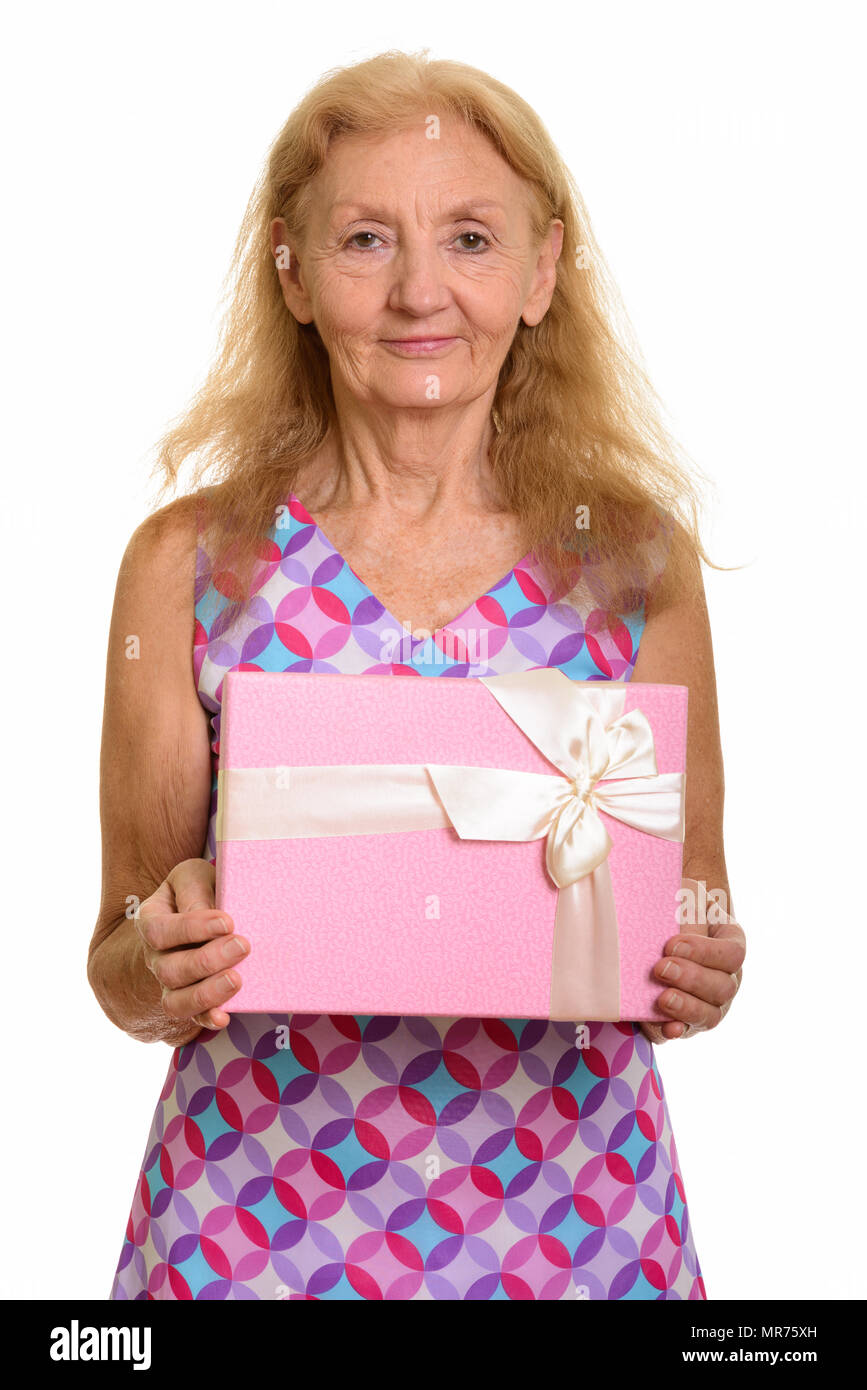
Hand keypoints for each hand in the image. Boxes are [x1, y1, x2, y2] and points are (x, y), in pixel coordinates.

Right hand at [135, 858, 248, 1042]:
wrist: (200, 910)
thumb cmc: (198, 890)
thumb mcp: (194, 878)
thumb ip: (195, 892)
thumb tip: (208, 916)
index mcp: (151, 921)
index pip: (159, 931)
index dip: (191, 929)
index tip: (227, 922)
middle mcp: (155, 957)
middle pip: (168, 969)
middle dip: (207, 961)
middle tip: (242, 946)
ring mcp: (170, 983)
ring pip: (175, 1001)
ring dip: (206, 994)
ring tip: (236, 980)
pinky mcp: (190, 1000)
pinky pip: (192, 1018)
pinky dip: (207, 1019)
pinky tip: (224, 1016)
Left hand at [640, 880, 745, 1044]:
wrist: (660, 923)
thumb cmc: (675, 907)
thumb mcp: (684, 899)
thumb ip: (686, 912)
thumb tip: (672, 930)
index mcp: (731, 943)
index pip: (732, 953)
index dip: (704, 952)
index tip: (671, 944)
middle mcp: (727, 977)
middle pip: (723, 987)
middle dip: (691, 979)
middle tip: (661, 967)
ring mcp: (711, 1002)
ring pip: (711, 1014)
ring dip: (686, 1007)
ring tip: (663, 998)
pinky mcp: (688, 1019)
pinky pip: (688, 1030)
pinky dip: (678, 1029)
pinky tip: (668, 1027)